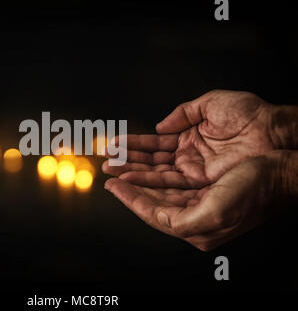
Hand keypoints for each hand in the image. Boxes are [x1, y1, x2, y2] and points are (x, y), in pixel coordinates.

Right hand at [103, 90, 295, 187]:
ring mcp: (193, 170)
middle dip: (127, 161)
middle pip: (151, 160)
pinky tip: (132, 179)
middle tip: (105, 161)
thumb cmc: (249, 114)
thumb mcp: (210, 103)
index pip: (155, 142)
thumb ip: (182, 113)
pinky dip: (149, 181)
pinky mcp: (200, 181)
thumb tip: (160, 125)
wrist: (273, 131)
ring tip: (111, 171)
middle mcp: (188, 156)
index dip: (133, 143)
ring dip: (132, 172)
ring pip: (156, 173)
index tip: (113, 144)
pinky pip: (169, 183)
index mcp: (189, 137)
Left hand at [104, 151, 296, 250]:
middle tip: (111, 172)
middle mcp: (194, 215)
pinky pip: (170, 177)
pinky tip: (145, 164)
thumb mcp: (218, 211)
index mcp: (196, 227)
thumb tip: (159, 217)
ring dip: (139, 175)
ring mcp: (197, 199)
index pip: (152, 213)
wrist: (279, 173)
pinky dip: (155, 170)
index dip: (130, 199)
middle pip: (152, 199)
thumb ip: (184, 221)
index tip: (112, 186)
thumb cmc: (255, 191)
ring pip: (159, 186)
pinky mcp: (202, 185)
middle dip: (130, 185)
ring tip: (121, 165)